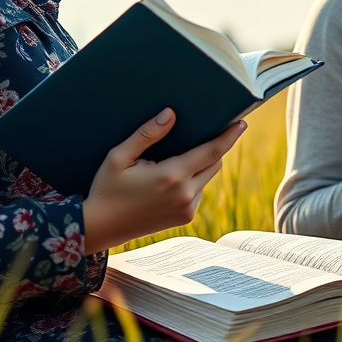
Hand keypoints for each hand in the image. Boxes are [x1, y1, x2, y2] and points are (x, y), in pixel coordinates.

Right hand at [81, 108, 244, 254]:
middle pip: (214, 162)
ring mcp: (187, 209)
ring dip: (201, 164)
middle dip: (214, 146)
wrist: (99, 227)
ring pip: (207, 178)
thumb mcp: (119, 156)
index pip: (212, 150)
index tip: (242, 122)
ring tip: (179, 155)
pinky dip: (193, 180)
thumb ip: (147, 134)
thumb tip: (171, 114)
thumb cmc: (106, 188)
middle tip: (206, 130)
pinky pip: (198, 192)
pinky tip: (172, 176)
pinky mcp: (185, 218)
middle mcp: (185, 194)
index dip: (230, 135)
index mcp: (172, 176)